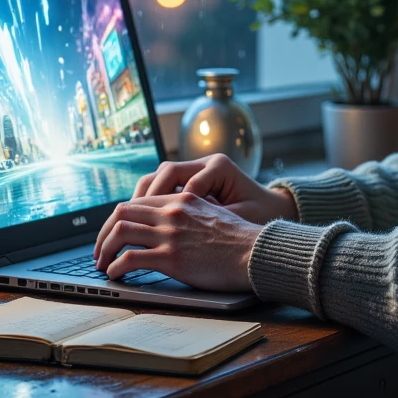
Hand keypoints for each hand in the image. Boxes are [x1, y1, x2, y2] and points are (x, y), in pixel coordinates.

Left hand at [93, 190, 262, 291]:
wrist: (256, 253)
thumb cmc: (240, 239)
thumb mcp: (213, 212)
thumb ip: (189, 213)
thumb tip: (172, 224)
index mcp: (181, 199)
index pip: (137, 202)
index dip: (119, 218)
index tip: (113, 233)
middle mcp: (171, 213)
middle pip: (121, 213)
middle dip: (104, 233)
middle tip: (100, 250)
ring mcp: (169, 235)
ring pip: (119, 233)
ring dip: (104, 249)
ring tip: (103, 264)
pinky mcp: (170, 258)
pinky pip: (130, 259)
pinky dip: (116, 267)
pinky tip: (115, 275)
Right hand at [128, 156, 297, 224]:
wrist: (271, 208)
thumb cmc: (259, 216)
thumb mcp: (239, 220)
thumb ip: (212, 221)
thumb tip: (182, 233)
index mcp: (220, 167)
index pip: (186, 184)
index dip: (169, 208)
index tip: (158, 229)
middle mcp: (204, 163)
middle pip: (163, 174)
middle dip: (145, 199)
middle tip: (127, 223)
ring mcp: (195, 169)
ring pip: (157, 177)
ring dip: (140, 200)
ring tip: (125, 224)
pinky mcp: (188, 181)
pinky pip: (161, 187)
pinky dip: (148, 203)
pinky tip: (138, 222)